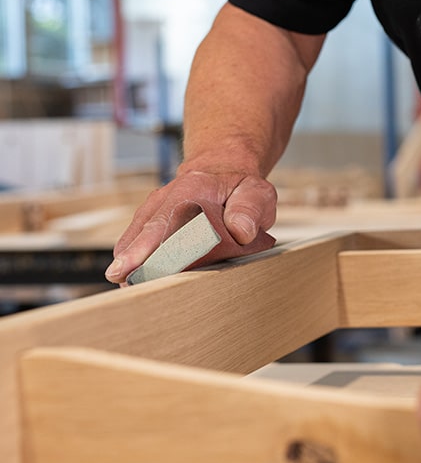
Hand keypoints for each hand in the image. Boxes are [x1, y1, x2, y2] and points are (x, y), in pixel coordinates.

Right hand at [105, 170, 276, 283]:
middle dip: (131, 260)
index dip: (147, 246)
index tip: (131, 266)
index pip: (165, 220)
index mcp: (191, 189)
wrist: (225, 174)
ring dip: (130, 263)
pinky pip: (137, 242)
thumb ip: (249, 209)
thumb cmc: (241, 188)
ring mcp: (155, 210)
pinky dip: (134, 261)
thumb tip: (240, 231)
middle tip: (123, 285)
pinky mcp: (152, 222)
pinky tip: (134, 280)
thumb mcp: (256, 192)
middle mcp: (165, 198)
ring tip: (127, 288)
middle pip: (143, 233)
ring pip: (134, 239)